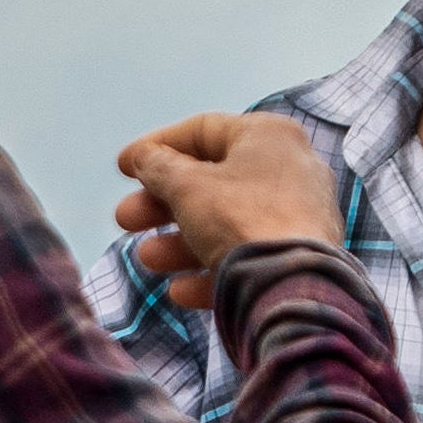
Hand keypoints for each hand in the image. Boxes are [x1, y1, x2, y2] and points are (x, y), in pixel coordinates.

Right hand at [114, 112, 347, 311]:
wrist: (294, 285)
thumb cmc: (240, 219)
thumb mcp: (188, 187)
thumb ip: (159, 168)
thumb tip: (145, 158)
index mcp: (267, 136)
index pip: (202, 131)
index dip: (156, 147)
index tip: (124, 167)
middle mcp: (289, 170)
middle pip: (211, 182)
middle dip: (161, 204)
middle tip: (125, 219)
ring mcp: (298, 217)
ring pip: (226, 223)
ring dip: (179, 242)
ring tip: (147, 259)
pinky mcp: (298, 259)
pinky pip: (247, 257)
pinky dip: (211, 269)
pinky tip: (180, 291)